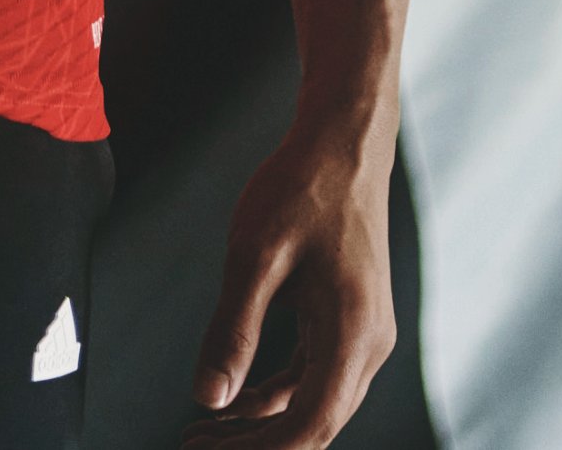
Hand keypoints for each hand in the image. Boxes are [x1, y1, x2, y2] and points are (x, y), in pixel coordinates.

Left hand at [187, 117, 397, 446]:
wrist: (343, 142)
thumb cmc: (302, 187)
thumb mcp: (255, 255)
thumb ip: (233, 330)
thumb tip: (209, 398)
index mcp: (353, 332)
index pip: (312, 425)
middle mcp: (369, 342)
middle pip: (315, 423)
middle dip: (257, 444)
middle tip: (193, 444)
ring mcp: (364, 332)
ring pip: (315, 403)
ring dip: (262, 423)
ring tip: (204, 430)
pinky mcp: (350, 320)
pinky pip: (314, 375)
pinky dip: (276, 393)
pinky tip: (236, 398)